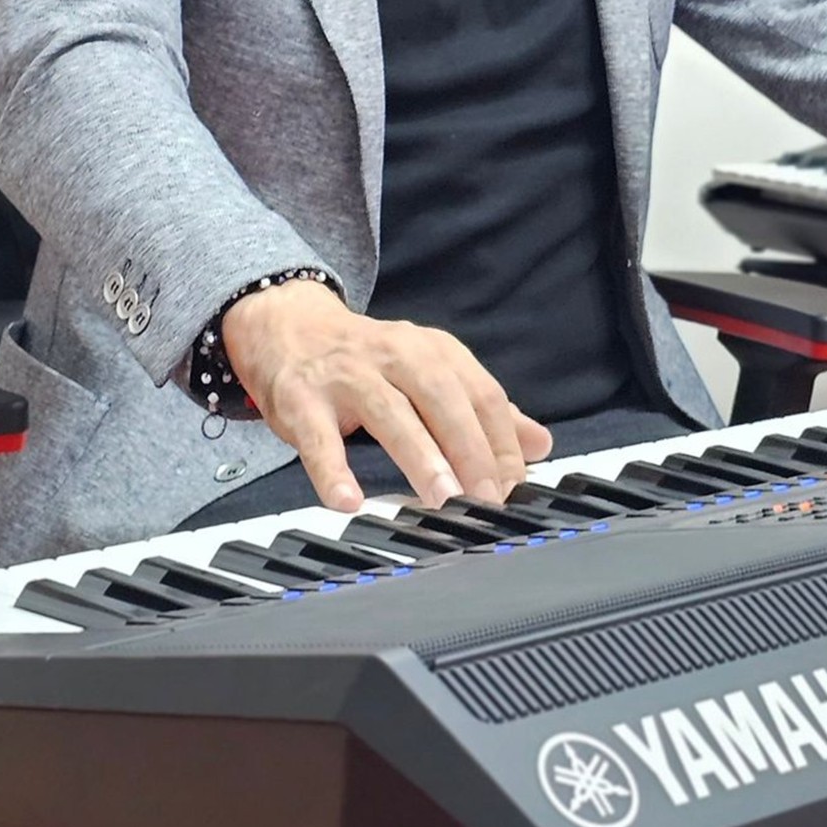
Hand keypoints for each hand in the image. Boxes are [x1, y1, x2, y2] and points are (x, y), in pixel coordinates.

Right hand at [221, 281, 550, 513]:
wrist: (286, 325)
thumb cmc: (367, 361)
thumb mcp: (429, 372)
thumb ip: (482, 409)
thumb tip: (539, 444)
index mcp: (432, 350)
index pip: (481, 394)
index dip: (502, 441)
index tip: (515, 485)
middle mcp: (394, 355)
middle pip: (442, 399)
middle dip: (470, 448)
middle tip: (487, 497)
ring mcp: (346, 375)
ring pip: (389, 413)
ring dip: (419, 456)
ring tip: (442, 497)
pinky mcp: (301, 399)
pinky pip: (317, 438)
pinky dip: (333, 471)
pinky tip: (348, 501)